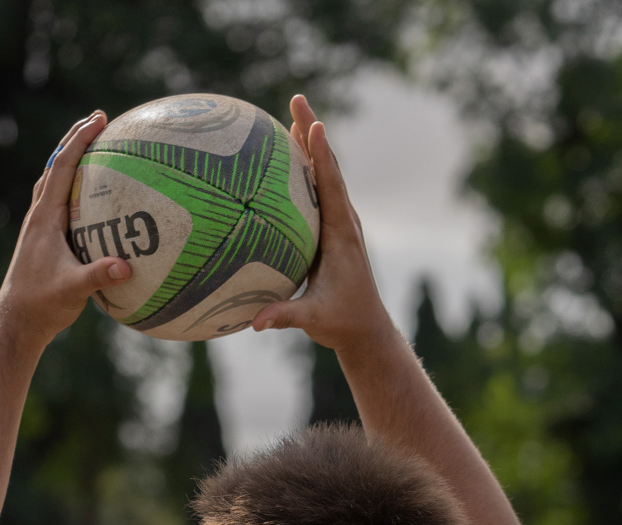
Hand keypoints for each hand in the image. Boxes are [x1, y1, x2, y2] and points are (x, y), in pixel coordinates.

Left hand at [0, 112, 133, 346]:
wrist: (17, 321)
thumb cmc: (42, 305)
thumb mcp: (73, 291)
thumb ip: (98, 276)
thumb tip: (126, 266)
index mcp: (45, 218)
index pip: (61, 168)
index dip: (79, 141)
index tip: (99, 120)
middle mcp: (40, 216)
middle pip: (55, 165)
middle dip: (75, 139)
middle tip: (98, 119)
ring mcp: (41, 226)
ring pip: (55, 181)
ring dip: (71, 160)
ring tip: (94, 146)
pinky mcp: (45, 239)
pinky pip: (61, 201)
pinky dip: (74, 186)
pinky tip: (92, 193)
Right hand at [251, 95, 391, 351]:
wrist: (366, 329)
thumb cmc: (341, 323)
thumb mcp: (314, 320)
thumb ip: (285, 316)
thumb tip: (256, 322)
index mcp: (342, 236)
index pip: (332, 188)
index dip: (323, 157)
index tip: (315, 126)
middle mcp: (344, 221)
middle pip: (328, 167)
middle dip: (312, 132)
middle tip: (297, 99)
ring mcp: (338, 222)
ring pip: (323, 174)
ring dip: (309, 143)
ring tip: (290, 113)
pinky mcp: (330, 228)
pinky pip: (316, 189)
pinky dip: (303, 166)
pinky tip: (283, 155)